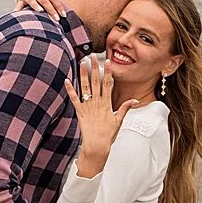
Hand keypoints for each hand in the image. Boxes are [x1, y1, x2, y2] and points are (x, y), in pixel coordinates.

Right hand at [14, 0, 67, 16]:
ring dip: (36, 6)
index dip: (58, 5)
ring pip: (32, 1)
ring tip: (41, 11)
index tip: (64, 15)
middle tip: (57, 19)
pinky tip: (17, 12)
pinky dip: (18, 7)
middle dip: (51, 10)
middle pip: (44, 1)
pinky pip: (19, 3)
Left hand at [64, 56, 139, 176]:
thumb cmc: (108, 135)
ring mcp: (87, 106)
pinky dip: (70, 89)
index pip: (108, 84)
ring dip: (83, 74)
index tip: (107, 62)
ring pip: (85, 87)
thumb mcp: (119, 121)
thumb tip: (135, 101)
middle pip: (96, 82)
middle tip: (92, 56)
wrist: (97, 145)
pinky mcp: (79, 111)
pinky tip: (66, 80)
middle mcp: (97, 103)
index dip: (108, 72)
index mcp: (107, 104)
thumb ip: (125, 108)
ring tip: (81, 63)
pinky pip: (74, 98)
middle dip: (94, 68)